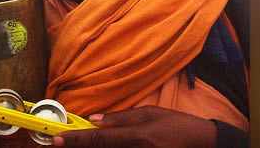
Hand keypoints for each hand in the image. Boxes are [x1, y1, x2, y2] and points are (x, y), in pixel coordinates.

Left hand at [54, 106, 216, 147]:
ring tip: (75, 145)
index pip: (99, 140)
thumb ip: (121, 118)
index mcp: (138, 136)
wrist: (203, 144)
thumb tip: (94, 120)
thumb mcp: (151, 113)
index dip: (75, 141)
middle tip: (57, 146)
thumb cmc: (178, 126)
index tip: (56, 140)